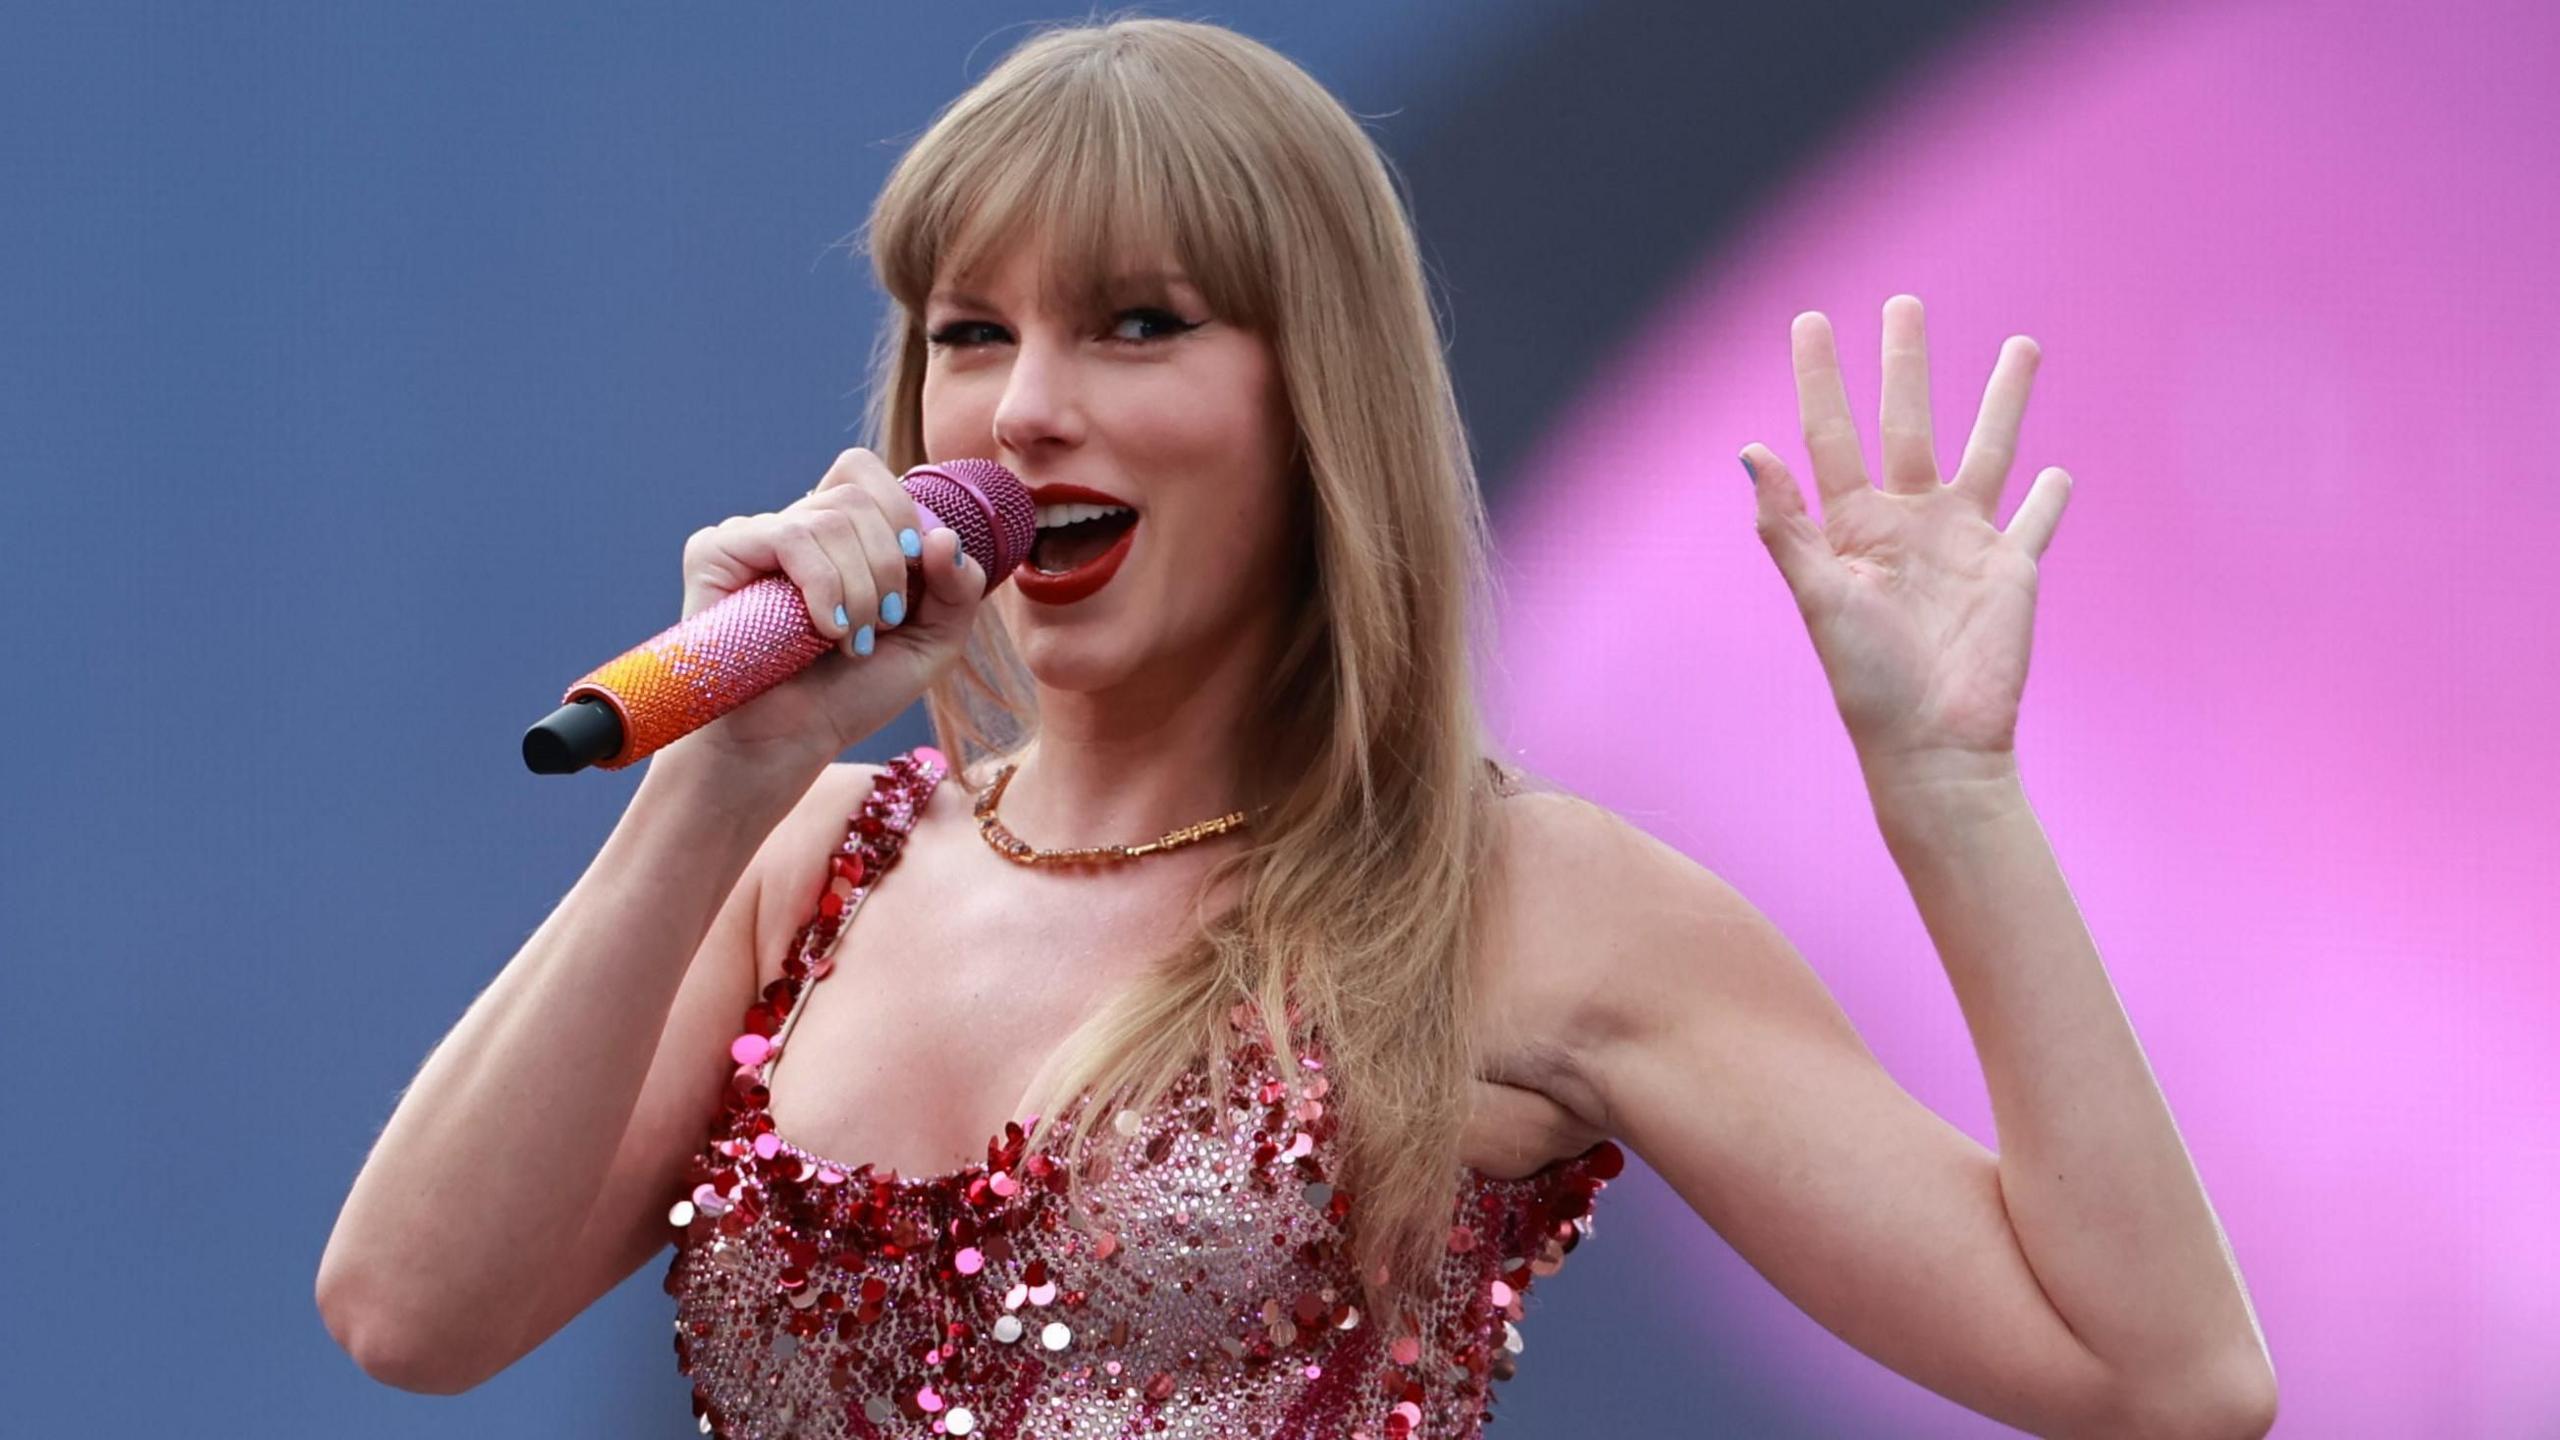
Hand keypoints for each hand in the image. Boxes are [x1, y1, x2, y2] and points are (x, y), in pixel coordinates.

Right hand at [665, 447, 991, 782]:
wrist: (787, 745)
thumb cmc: (850, 696)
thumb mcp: (932, 644)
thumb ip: (958, 589)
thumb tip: (942, 536)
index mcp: (839, 535)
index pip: (868, 475)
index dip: (902, 516)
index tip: (916, 576)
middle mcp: (793, 526)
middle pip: (859, 496)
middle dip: (889, 565)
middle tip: (883, 623)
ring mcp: (754, 536)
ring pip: (830, 517)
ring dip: (860, 587)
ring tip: (852, 640)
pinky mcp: (717, 553)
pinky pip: (789, 536)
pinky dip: (824, 586)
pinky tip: (825, 630)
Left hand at [1740, 296, 2071, 782]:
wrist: (1934, 743)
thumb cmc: (1866, 681)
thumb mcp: (1818, 599)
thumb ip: (1786, 527)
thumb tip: (1750, 450)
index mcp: (1852, 525)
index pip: (1831, 433)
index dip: (1820, 377)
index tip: (1809, 319)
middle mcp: (1907, 522)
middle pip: (1908, 422)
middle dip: (1906, 364)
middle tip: (1905, 301)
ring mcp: (1963, 541)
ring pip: (1989, 449)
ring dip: (2004, 400)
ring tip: (2022, 344)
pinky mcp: (2012, 569)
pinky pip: (2035, 522)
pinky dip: (2051, 499)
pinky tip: (2061, 471)